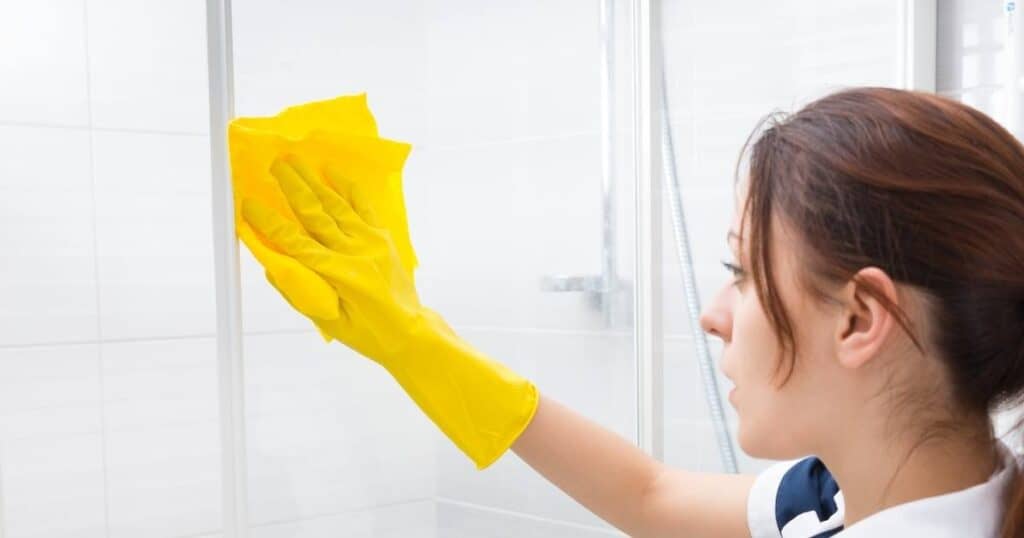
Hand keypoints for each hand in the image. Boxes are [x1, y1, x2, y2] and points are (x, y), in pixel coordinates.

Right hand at [241, 156, 426, 364]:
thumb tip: (271, 266)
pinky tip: (333, 171)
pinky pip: (364, 206)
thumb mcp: (327, 321)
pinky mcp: (382, 237)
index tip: (248, 204)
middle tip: (273, 164)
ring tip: (295, 160)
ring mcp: (371, 241)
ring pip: (336, 205)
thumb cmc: (366, 333)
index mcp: (338, 275)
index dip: (270, 222)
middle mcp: (355, 252)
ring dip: (314, 180)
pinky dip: (348, 188)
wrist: (408, 331)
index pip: (295, 242)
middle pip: (316, 213)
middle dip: (292, 186)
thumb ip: (300, 293)